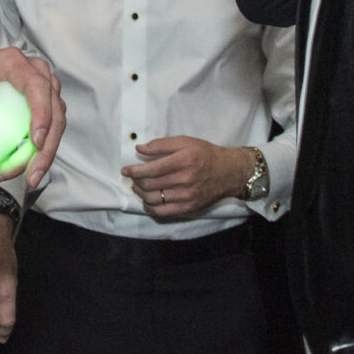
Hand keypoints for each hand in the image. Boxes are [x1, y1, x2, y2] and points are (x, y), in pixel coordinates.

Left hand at [0, 48, 66, 192]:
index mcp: (11, 63)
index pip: (36, 84)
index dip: (42, 112)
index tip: (36, 140)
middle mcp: (32, 74)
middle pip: (54, 108)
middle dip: (47, 144)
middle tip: (33, 172)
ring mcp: (39, 92)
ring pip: (56, 123)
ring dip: (46, 154)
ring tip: (30, 177)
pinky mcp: (40, 110)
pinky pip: (48, 133)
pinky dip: (39, 155)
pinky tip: (25, 172)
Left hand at [120, 137, 250, 220]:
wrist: (228, 172)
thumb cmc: (205, 154)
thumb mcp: (186, 142)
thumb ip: (161, 144)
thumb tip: (139, 148)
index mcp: (183, 160)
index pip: (151, 169)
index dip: (134, 171)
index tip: (125, 170)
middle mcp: (185, 179)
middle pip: (150, 184)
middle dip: (136, 181)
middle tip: (132, 177)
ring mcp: (187, 196)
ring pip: (153, 199)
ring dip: (140, 194)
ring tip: (138, 187)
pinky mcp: (188, 207)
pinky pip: (162, 211)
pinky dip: (150, 207)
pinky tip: (148, 200)